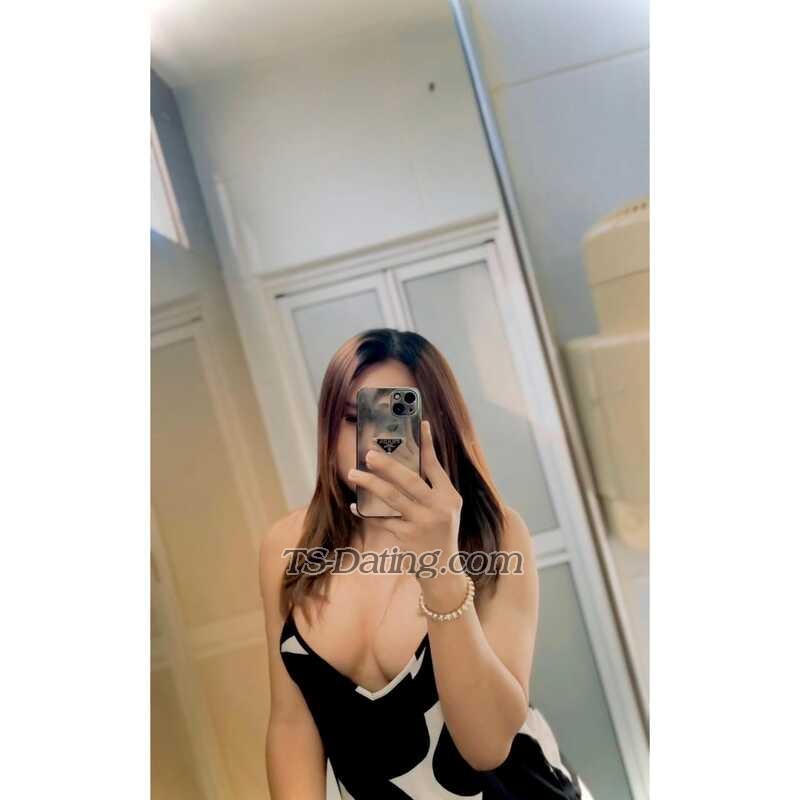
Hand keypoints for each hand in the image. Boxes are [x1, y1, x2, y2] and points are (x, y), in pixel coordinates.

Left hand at [348, 419, 463, 574]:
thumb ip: (431, 488)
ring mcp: (422, 523)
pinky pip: (382, 520)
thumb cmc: (441, 533)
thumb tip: (405, 461)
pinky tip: (355, 507)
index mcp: (449, 497)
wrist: (443, 570)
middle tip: (368, 454)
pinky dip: (367, 513)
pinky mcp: (406, 537)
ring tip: (353, 473)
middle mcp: (438, 508)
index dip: (428, 445)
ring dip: (370, 483)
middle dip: (387, 465)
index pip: (436, 466)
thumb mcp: (446, 509)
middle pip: (409, 480)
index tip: (421, 424)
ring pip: (391, 498)